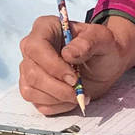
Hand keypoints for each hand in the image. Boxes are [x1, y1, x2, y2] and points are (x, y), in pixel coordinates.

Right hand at [18, 14, 134, 114]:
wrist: (105, 63)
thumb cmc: (102, 47)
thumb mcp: (104, 39)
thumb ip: (89, 41)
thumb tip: (68, 54)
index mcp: (45, 28)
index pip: (35, 47)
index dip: (52, 66)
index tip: (74, 78)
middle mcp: (31, 49)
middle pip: (32, 73)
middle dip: (57, 87)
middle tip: (80, 90)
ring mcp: (29, 70)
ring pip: (31, 91)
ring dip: (58, 98)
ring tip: (79, 94)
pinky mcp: (33, 89)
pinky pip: (38, 104)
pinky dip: (58, 106)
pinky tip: (72, 99)